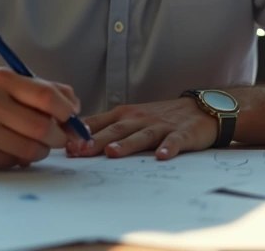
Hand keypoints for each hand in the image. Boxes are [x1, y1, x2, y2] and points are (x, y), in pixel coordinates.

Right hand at [0, 67, 84, 170]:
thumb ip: (42, 92)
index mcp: (0, 78)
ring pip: (31, 149)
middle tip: (57, 138)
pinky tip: (8, 150)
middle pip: (43, 126)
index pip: (47, 96)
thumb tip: (76, 108)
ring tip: (33, 146)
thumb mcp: (6, 86)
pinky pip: (13, 162)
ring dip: (41, 151)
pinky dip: (20, 160)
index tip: (72, 119)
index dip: (67, 112)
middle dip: (58, 137)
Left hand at [72, 97, 217, 160]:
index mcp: (125, 115)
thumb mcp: (131, 117)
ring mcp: (161, 126)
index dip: (82, 134)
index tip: (65, 146)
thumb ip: (107, 127)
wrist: (200, 108)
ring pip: (142, 135)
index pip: (100, 123)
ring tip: (113, 152)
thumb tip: (74, 142)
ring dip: (127, 144)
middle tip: (79, 151)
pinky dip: (168, 148)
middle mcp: (140, 119)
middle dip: (96, 140)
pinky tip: (161, 157)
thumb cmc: (160, 117)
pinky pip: (174, 141)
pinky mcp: (182, 134)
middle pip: (116, 130)